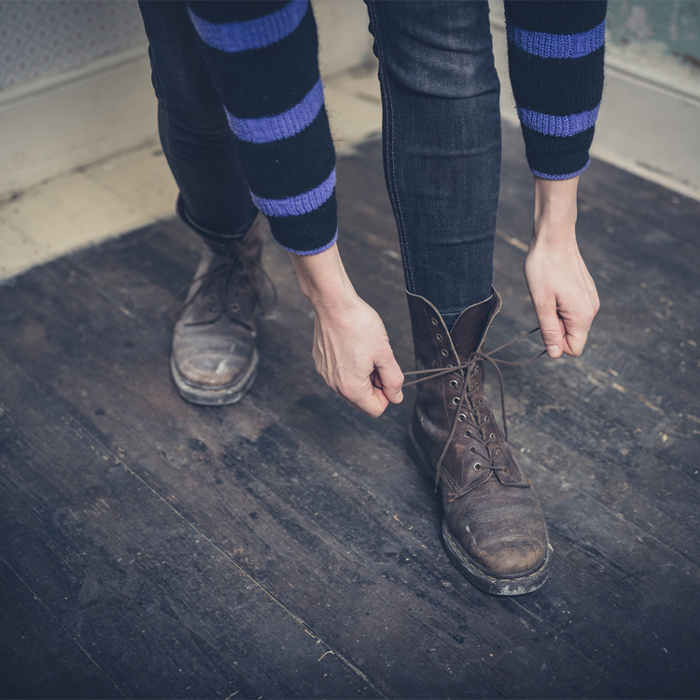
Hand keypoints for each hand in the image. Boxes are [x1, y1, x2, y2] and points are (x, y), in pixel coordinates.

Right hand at [289, 243, 402, 416]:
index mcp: (352, 387)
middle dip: (374, 386)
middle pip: (362, 401)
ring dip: (362, 376)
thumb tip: (396, 396)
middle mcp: (335, 385)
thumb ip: (393, 379)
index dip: (388, 395)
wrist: (333, 303)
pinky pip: (339, 374)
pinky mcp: (321, 362)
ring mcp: (325, 374)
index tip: (388, 374)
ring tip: (365, 352)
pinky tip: (352, 346)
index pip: (375, 409)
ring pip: (350, 386)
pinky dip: (349, 366)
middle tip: (378, 361)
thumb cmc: (359, 325)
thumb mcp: (385, 353)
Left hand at [525, 175, 599, 357]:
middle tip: (546, 303)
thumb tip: (555, 354)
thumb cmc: (544, 269)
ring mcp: (591, 299)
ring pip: (572, 322)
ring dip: (557, 314)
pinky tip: (555, 287)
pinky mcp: (586, 291)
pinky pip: (573, 310)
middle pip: (573, 336)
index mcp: (583, 315)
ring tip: (549, 293)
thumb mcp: (541, 303)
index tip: (546, 319)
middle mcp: (592, 309)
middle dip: (556, 327)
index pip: (574, 349)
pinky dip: (561, 304)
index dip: (556, 342)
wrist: (554, 238)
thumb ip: (549, 331)